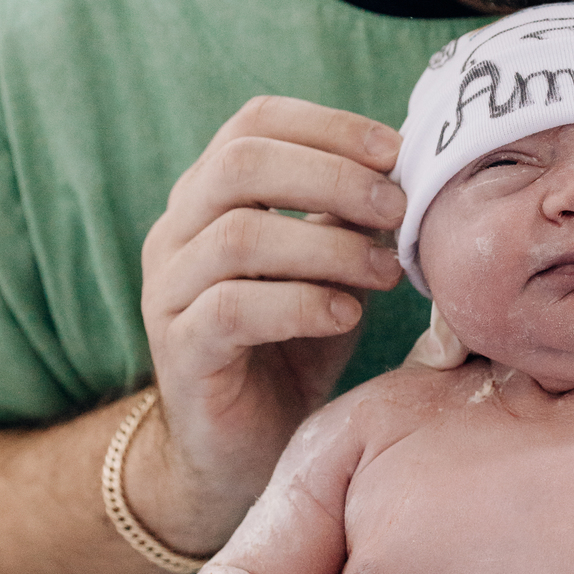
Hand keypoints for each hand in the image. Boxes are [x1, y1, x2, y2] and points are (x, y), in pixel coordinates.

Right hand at [139, 97, 405, 549]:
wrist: (239, 450)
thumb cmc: (292, 345)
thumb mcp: (330, 269)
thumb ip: (350, 220)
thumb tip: (406, 173)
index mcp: (211, 196)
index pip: (254, 123)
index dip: (327, 126)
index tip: (395, 151)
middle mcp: (177, 231)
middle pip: (240, 164)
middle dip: (331, 176)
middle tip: (396, 207)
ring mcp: (168, 289)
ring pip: (238, 235)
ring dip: (328, 247)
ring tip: (386, 273)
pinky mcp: (178, 350)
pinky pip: (231, 308)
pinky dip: (301, 303)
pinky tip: (346, 315)